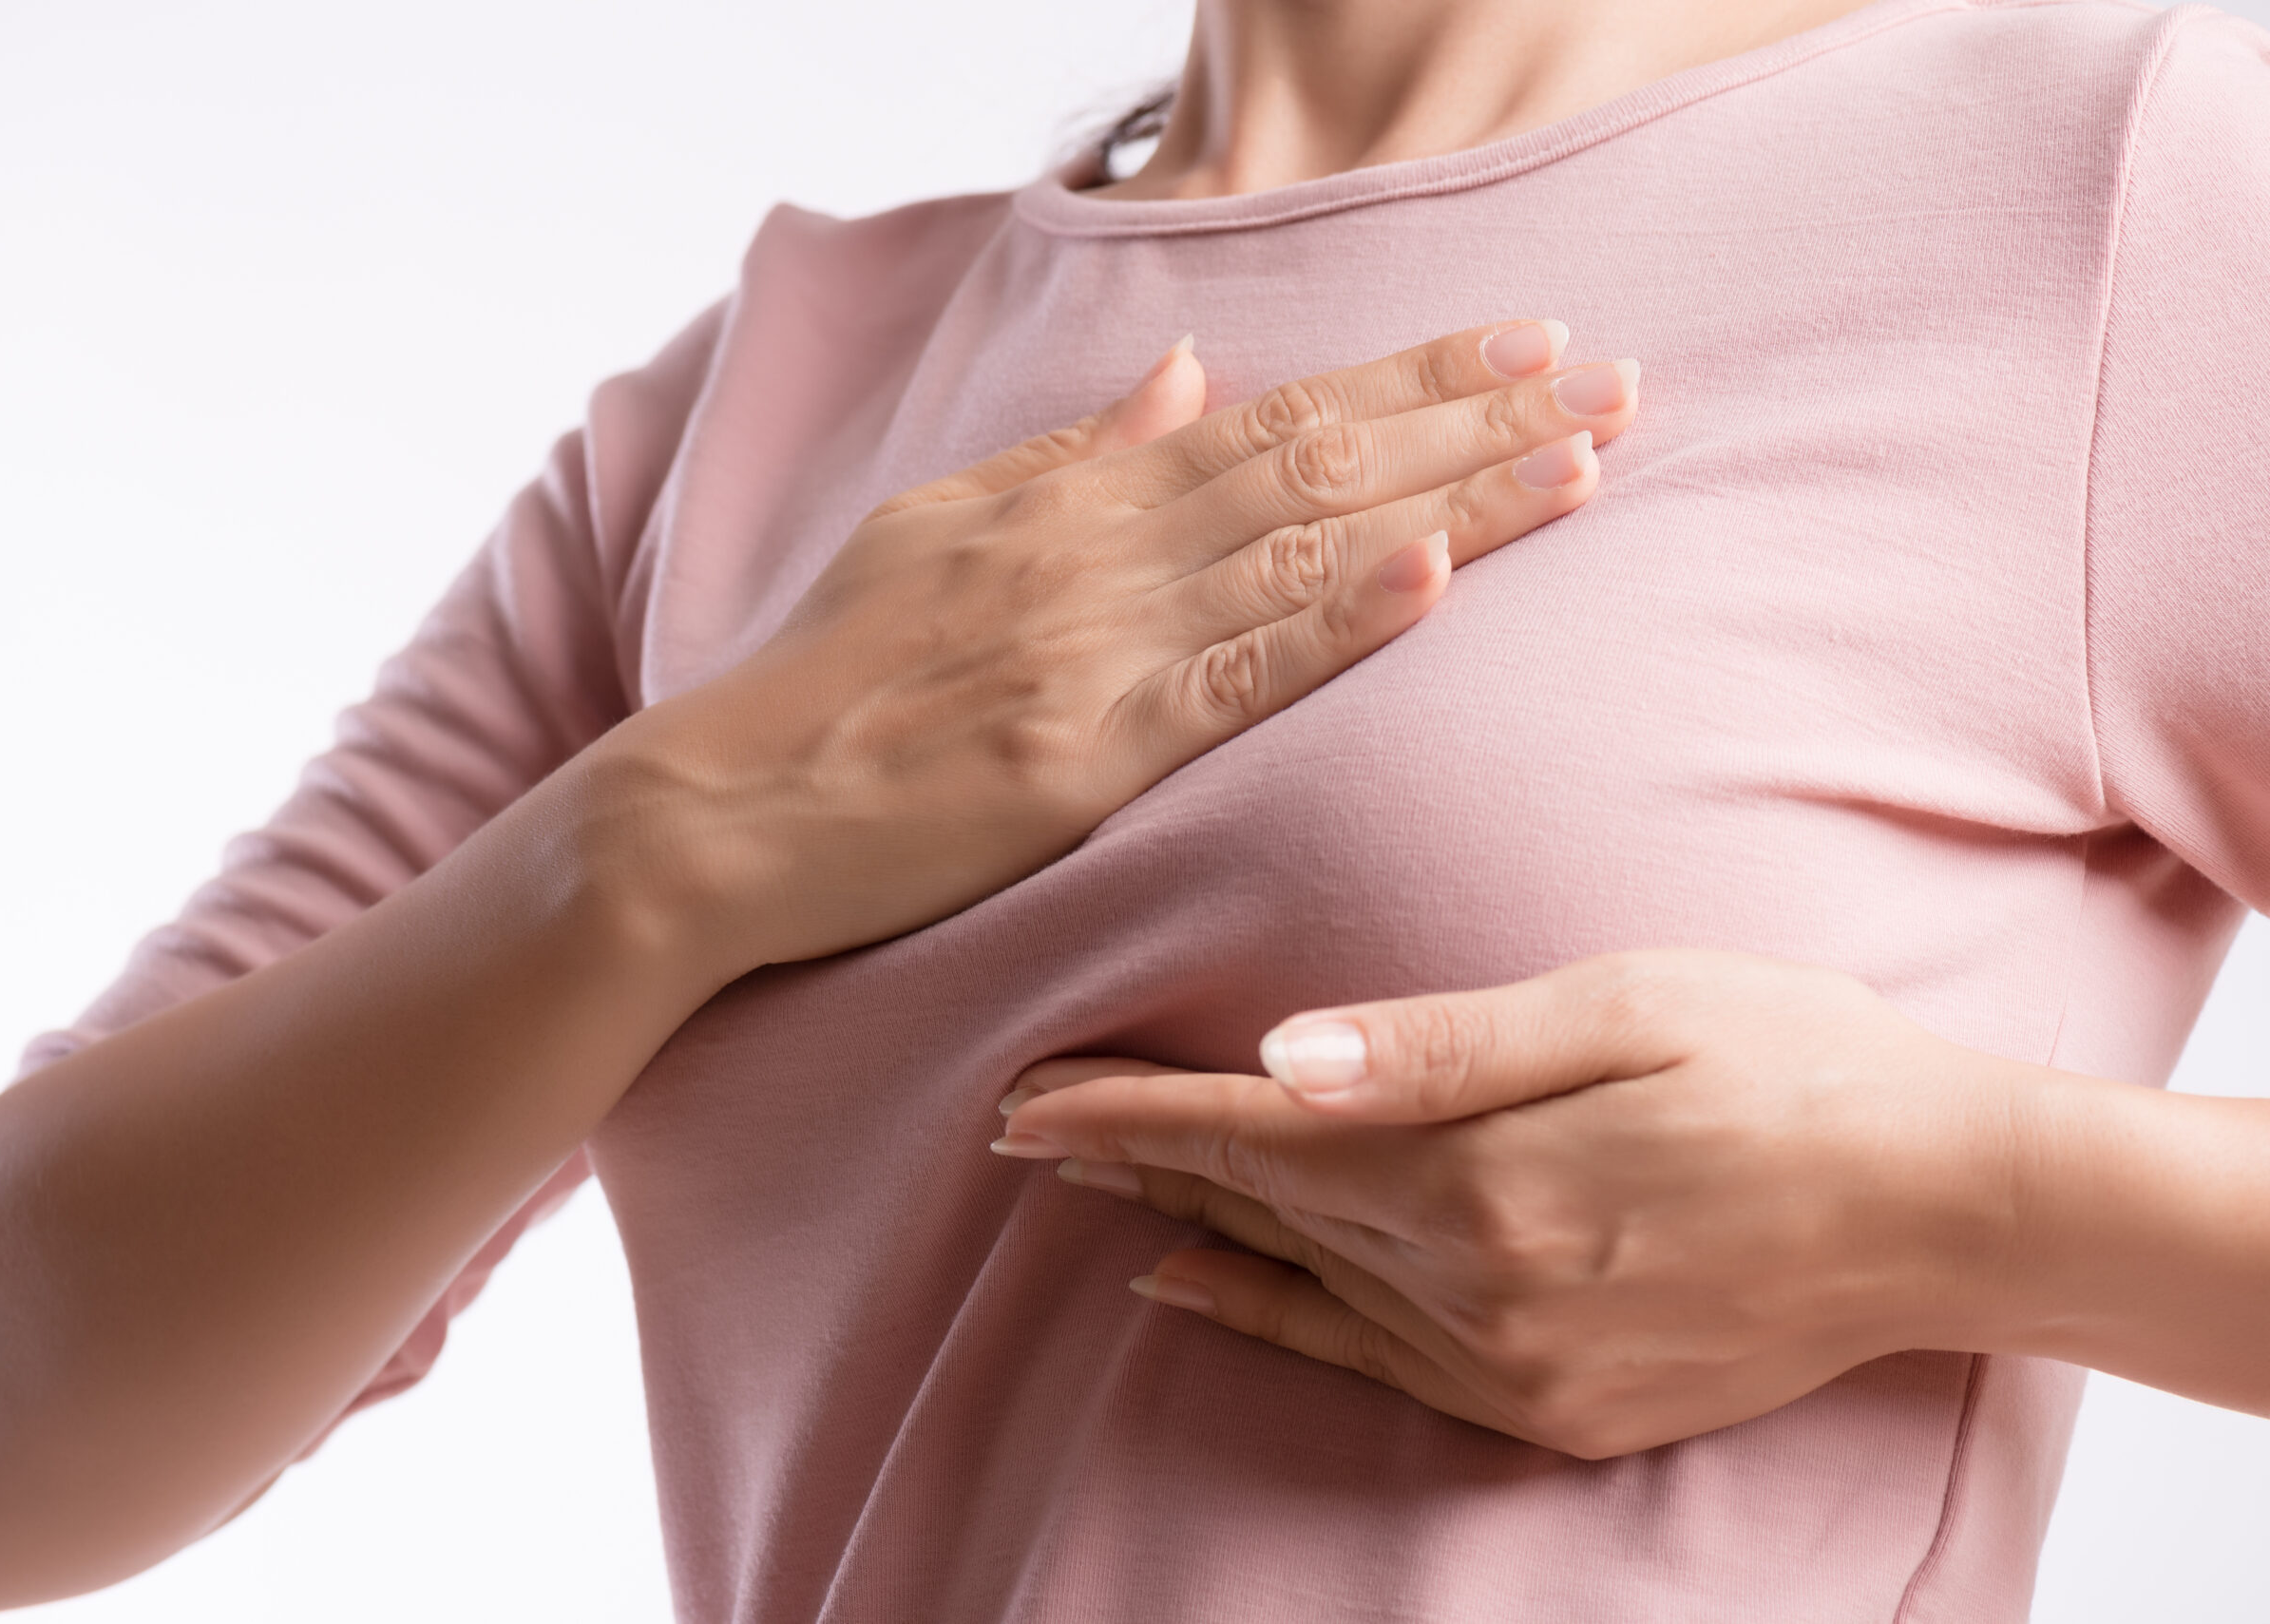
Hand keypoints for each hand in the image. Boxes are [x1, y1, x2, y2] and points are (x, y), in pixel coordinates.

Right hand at [596, 324, 1638, 966]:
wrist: (720, 810)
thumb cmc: (826, 676)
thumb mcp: (941, 527)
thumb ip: (1072, 454)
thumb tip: (1187, 375)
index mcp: (1072, 500)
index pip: (1277, 417)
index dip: (1413, 381)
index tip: (1528, 344)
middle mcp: (1097, 552)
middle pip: (1320, 464)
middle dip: (1476, 418)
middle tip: (1613, 376)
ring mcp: (1093, 650)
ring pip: (1302, 552)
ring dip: (1454, 500)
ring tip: (1587, 460)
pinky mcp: (1080, 757)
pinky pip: (1231, 680)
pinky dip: (1336, 622)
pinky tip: (1437, 581)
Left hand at [996, 950, 2053, 1458]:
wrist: (1946, 1209)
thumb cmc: (1791, 1063)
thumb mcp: (1621, 1007)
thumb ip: (1438, 1045)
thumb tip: (1280, 1062)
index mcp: (1477, 1176)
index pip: (1249, 1139)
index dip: (1126, 1118)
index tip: (1021, 1100)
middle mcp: (1473, 1288)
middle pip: (1258, 1210)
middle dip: (1134, 1162)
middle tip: (1022, 1127)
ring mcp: (1511, 1364)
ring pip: (1300, 1285)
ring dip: (1189, 1233)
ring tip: (1092, 1196)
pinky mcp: (1552, 1408)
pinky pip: (1368, 1362)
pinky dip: (1271, 1322)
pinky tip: (1199, 1292)